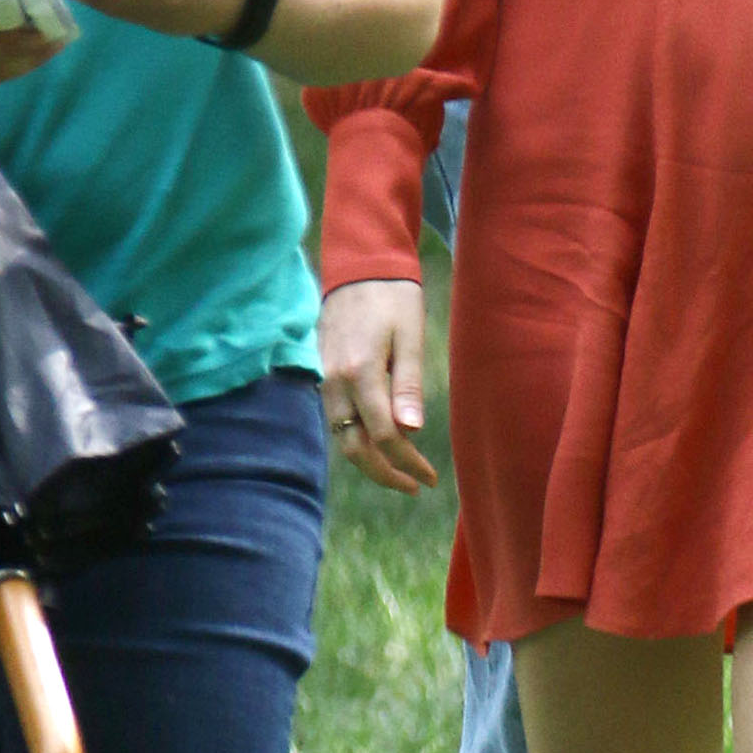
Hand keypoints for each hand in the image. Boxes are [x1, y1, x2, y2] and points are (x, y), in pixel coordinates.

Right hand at [319, 276, 435, 492]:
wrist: (358, 267)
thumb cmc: (392, 298)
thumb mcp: (409, 336)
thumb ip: (407, 385)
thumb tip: (410, 430)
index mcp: (360, 372)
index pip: (383, 435)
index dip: (407, 462)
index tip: (430, 478)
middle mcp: (336, 381)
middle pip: (354, 447)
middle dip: (384, 473)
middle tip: (414, 486)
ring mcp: (325, 378)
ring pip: (341, 436)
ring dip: (368, 461)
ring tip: (398, 471)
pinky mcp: (323, 374)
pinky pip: (336, 419)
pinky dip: (356, 439)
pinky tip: (377, 443)